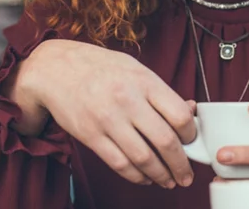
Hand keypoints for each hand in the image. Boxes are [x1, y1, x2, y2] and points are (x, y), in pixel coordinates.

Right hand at [18, 39, 196, 188]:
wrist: (56, 69)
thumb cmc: (100, 67)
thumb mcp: (135, 69)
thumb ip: (161, 92)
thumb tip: (190, 111)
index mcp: (144, 82)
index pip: (179, 114)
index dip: (191, 134)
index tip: (192, 141)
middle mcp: (128, 101)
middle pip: (165, 141)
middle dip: (181, 164)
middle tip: (186, 174)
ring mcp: (108, 120)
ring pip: (143, 158)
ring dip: (161, 176)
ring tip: (169, 181)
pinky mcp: (91, 136)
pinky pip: (120, 164)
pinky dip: (136, 176)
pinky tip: (145, 178)